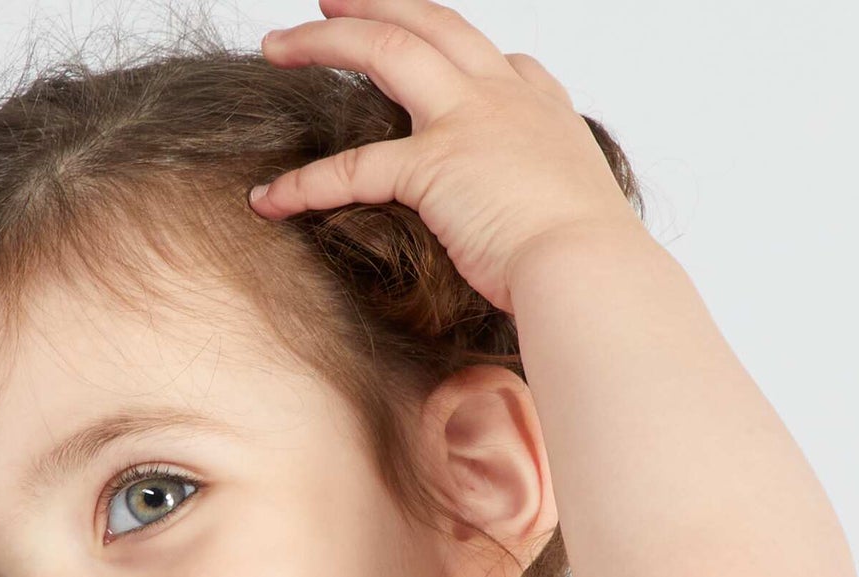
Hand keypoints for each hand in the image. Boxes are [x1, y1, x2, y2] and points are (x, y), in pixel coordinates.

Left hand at [250, 0, 642, 314]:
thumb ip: (543, 200)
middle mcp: (503, 97)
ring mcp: (468, 121)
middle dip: (374, 6)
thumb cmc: (586, 262)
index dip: (453, 45)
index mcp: (541, 109)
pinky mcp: (433, 166)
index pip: (499, 59)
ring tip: (275, 47)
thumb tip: (531, 232)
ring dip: (322, 43)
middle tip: (328, 1)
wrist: (589, 269)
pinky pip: (353, 168)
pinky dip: (304, 184)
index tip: (427, 43)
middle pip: (429, 24)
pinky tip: (269, 200)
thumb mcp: (575, 212)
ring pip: (384, 53)